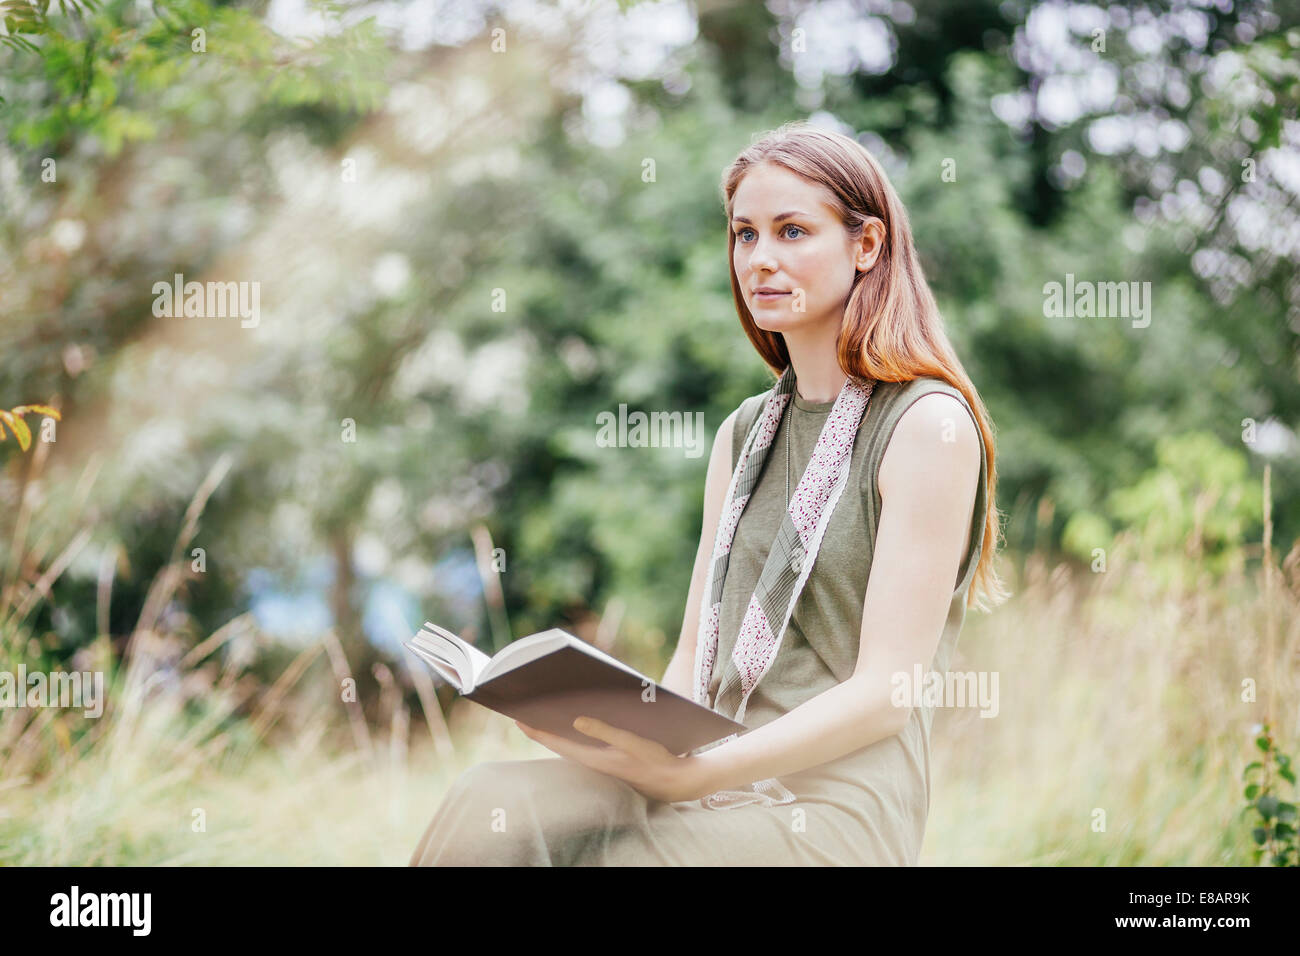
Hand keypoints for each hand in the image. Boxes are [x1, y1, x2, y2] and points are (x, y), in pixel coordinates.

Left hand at [514, 716, 710, 803]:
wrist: (675, 781)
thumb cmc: (655, 760)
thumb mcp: (632, 743)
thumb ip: (604, 731)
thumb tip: (576, 720)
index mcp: (595, 758)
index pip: (557, 744)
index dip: (536, 732)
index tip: (518, 719)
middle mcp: (593, 762)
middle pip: (559, 745)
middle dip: (542, 729)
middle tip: (525, 711)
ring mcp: (601, 763)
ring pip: (570, 746)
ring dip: (556, 731)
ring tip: (543, 714)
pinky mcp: (608, 761)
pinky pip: (582, 747)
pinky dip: (572, 735)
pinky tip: (573, 723)